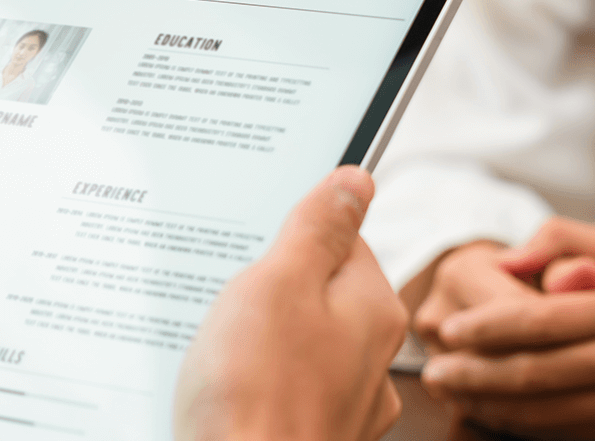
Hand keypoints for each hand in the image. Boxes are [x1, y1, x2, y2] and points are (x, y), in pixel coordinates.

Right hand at [174, 166, 406, 440]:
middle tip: (226, 303)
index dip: (292, 235)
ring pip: (299, 344)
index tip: (255, 242)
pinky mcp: (312, 434)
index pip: (344, 239)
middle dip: (269, 291)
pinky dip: (256, 385)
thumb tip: (355, 179)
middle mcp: (373, 359)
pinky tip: (225, 393)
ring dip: (259, 342)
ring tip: (219, 355)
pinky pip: (284, 389)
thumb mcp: (278, 282)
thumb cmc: (255, 394)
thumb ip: (317, 226)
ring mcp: (344, 404)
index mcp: (374, 308)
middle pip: (318, 293)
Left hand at [420, 218, 594, 439]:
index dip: (489, 328)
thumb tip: (507, 257)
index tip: (452, 329)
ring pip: (549, 412)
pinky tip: (500, 413)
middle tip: (438, 371)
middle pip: (537, 373)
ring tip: (458, 394)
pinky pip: (573, 431)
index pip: (543, 321)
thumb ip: (565, 240)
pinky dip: (529, 425)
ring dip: (494, 406)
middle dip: (477, 375)